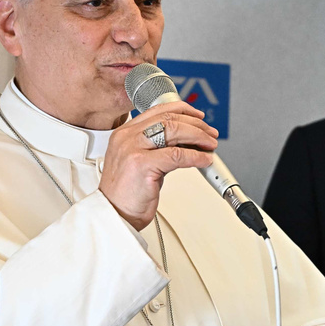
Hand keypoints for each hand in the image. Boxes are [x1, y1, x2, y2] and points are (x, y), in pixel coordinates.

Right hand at [99, 102, 217, 229]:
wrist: (114, 215)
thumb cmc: (126, 194)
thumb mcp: (140, 162)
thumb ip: (159, 148)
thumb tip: (188, 143)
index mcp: (124, 133)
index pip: (158, 111)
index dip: (183, 110)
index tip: (198, 117)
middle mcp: (127, 137)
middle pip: (168, 119)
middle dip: (196, 125)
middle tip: (210, 134)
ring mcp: (132, 149)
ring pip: (174, 130)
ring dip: (198, 136)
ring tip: (210, 145)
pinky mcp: (142, 164)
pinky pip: (176, 155)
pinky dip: (195, 156)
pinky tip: (203, 160)